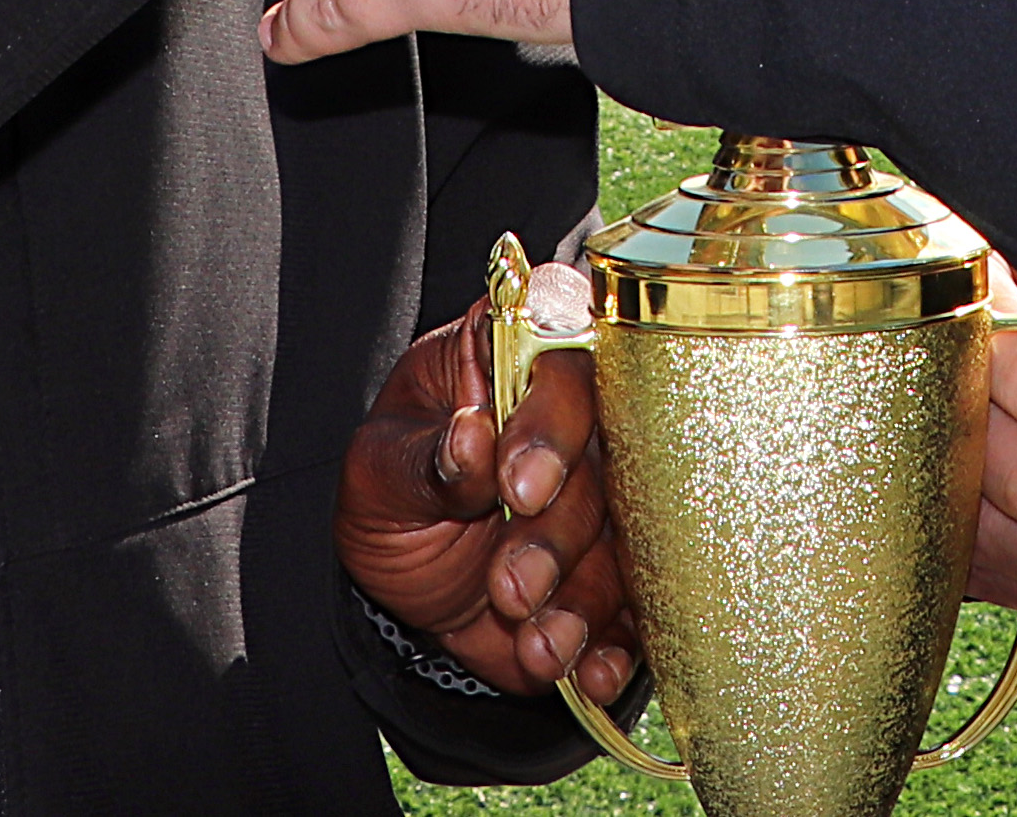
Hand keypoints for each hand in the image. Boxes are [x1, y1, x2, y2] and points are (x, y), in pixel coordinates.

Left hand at [338, 272, 638, 704]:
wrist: (407, 588)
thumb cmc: (393, 493)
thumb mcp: (376, 473)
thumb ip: (423, 459)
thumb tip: (471, 440)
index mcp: (511, 353)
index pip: (560, 345)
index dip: (553, 413)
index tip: (517, 485)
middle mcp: (575, 411)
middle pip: (611, 449)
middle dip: (561, 531)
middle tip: (510, 585)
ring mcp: (609, 487)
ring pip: (629, 534)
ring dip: (583, 598)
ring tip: (536, 641)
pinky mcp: (622, 561)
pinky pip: (640, 602)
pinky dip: (616, 643)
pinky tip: (590, 669)